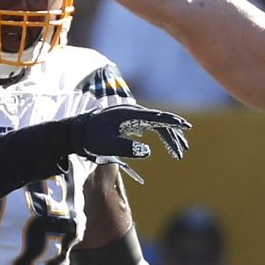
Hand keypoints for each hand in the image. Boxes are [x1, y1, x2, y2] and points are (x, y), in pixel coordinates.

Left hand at [66, 104, 192, 177]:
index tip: (186, 126)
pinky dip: (159, 134)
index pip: (157, 118)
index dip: (173, 122)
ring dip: (168, 137)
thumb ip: (126, 147)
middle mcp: (133, 112)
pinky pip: (150, 126)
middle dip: (173, 136)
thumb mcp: (107, 145)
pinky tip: (164, 145)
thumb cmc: (91, 139)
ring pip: (156, 124)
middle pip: (160, 122)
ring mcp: (131, 115)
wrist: (77, 132)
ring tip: (177, 152)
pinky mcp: (129, 120)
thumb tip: (147, 151)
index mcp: (131, 115)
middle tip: (182, 152)